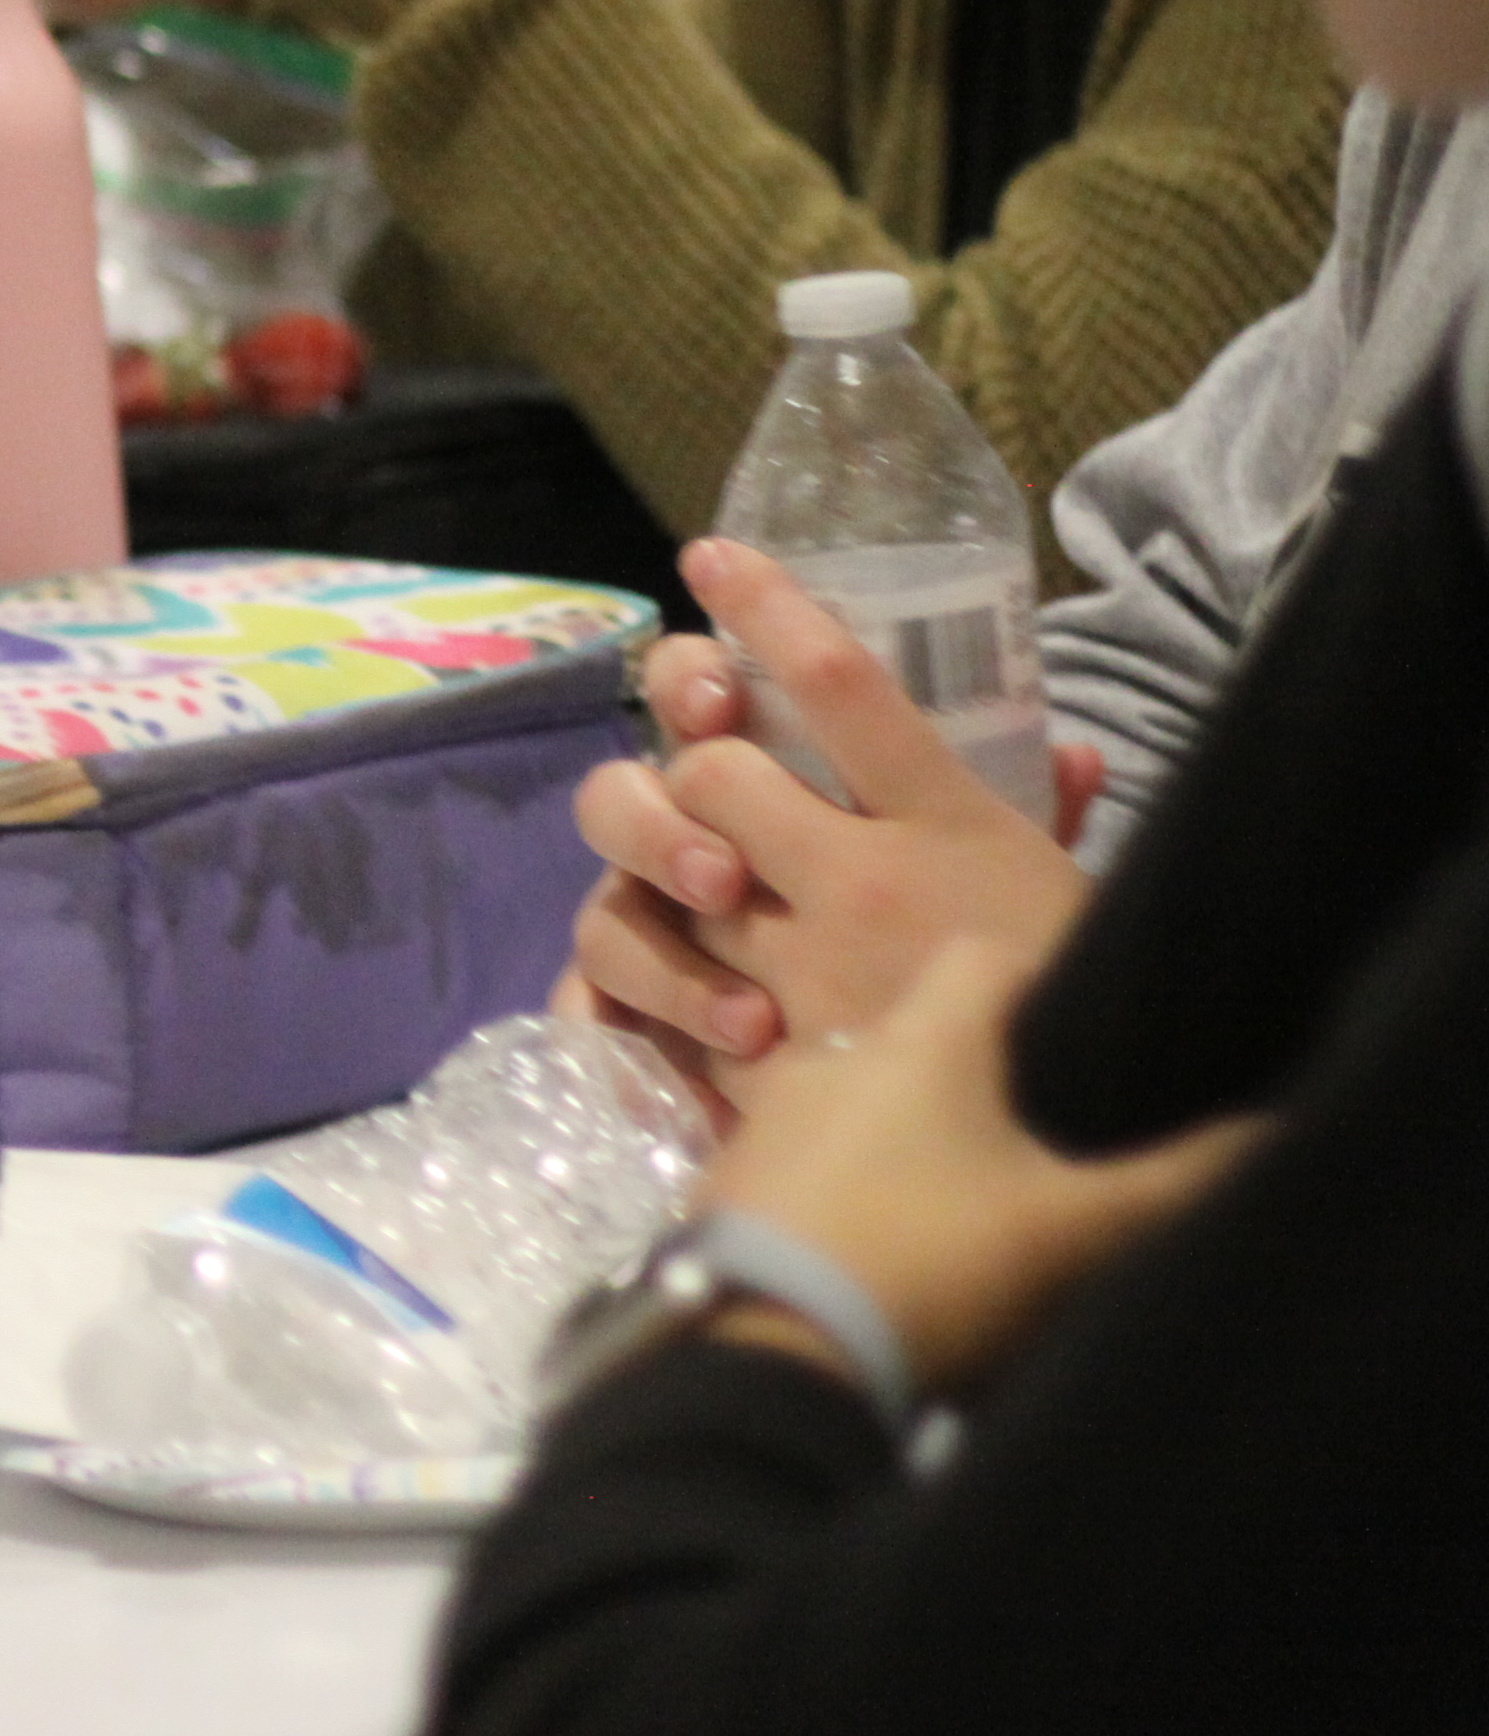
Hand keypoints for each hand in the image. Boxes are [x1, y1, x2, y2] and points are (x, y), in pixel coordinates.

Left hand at [644, 538, 1096, 1054]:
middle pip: (711, 773)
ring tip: (695, 879)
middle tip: (711, 774)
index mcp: (948, 832)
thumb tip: (1064, 747)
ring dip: (658, 872)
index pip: (843, 685)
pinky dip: (648, 985)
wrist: (1072, 1177)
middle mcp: (858, 887)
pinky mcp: (752, 1063)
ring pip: (662, 882)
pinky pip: (652, 995)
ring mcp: (795, 974)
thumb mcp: (1079, 906)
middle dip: (690, 766)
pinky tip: (665, 985)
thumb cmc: (1087, 1026)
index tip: (710, 558)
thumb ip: (1055, 818)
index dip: (766, 609)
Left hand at [707, 933, 1258, 1398]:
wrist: (762, 1359)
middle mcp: (827, 1057)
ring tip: (977, 1209)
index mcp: (916, 1039)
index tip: (1092, 1033)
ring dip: (915, 1144)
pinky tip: (893, 1253)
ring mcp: (763, 1123)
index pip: (983, 956)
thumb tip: (1278, 1127)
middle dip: (984, 1081)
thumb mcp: (1077, 1232)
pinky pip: (810, 1169)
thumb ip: (1180, 1180)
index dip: (1046, 979)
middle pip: (924, 1039)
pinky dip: (855, 1194)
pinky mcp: (726, 1191)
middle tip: (1051, 1142)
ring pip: (862, 1107)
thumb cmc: (931, 1266)